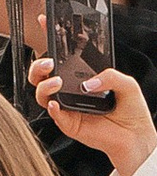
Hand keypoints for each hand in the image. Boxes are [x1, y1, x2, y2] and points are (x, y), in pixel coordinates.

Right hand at [32, 51, 156, 175]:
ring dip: (44, 86)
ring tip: (57, 82)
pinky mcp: (69, 124)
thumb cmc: (131, 110)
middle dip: (38, 68)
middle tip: (49, 63)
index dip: (51, 50)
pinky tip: (57, 103)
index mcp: (82, 80)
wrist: (136, 134)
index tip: (50, 40)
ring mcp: (68, 108)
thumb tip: (89, 82)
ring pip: (42, 96)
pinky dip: (52, 108)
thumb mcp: (127, 84)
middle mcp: (71, 93)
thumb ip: (111, 76)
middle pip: (42, 78)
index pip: (60, 63)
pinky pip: (55, 116)